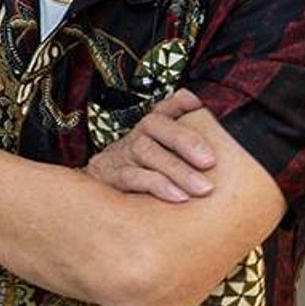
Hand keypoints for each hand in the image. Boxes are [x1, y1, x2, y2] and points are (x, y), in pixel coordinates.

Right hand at [86, 90, 217, 202]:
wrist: (94, 201)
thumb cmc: (143, 179)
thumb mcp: (163, 158)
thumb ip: (184, 140)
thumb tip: (200, 110)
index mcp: (148, 131)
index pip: (162, 109)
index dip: (178, 104)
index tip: (196, 104)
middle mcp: (132, 138)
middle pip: (154, 125)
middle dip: (185, 141)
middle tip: (210, 161)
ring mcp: (118, 156)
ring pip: (144, 151)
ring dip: (177, 169)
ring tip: (202, 188)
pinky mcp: (108, 177)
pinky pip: (130, 177)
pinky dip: (156, 185)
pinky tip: (178, 197)